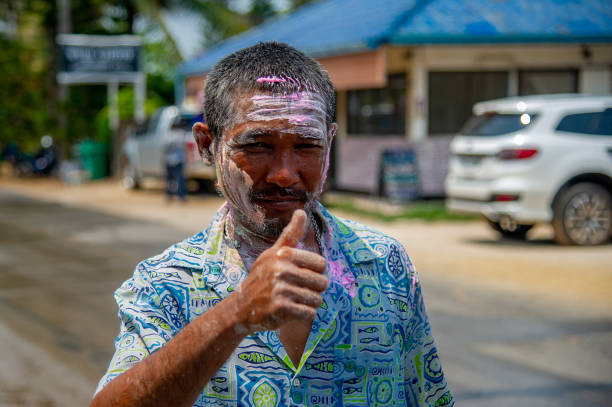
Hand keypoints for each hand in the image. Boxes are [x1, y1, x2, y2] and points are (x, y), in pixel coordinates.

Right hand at [236, 210, 327, 331]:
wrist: (241, 307)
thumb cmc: (262, 277)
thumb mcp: (273, 253)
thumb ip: (290, 234)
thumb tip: (301, 212)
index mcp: (283, 254)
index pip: (321, 264)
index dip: (315, 272)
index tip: (301, 275)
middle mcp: (281, 270)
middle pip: (322, 282)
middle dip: (314, 290)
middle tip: (298, 292)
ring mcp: (280, 290)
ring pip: (317, 299)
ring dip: (310, 304)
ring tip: (294, 301)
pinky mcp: (280, 308)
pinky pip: (309, 313)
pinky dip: (304, 315)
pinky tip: (292, 312)